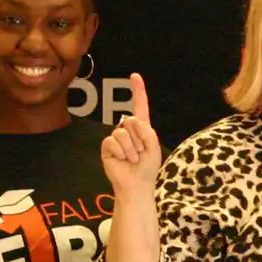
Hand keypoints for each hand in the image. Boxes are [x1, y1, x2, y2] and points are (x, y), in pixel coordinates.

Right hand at [100, 73, 161, 197]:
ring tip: (132, 159)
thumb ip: (147, 131)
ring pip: (122, 133)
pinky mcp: (107, 147)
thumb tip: (131, 122)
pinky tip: (123, 160)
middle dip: (139, 139)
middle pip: (131, 121)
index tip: (134, 76)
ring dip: (131, 149)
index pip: (139, 106)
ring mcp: (116, 138)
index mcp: (141, 128)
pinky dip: (121, 152)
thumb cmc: (147, 167)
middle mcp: (128, 130)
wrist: (136, 185)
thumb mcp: (154, 147)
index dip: (138, 91)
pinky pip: (112, 141)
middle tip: (141, 153)